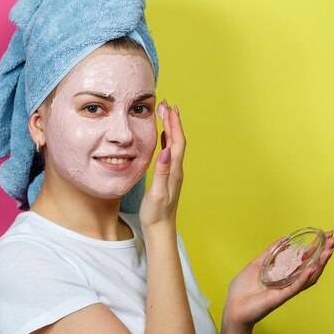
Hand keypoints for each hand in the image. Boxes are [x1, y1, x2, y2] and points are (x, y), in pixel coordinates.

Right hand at [139, 100, 185, 234]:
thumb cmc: (157, 213)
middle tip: (166, 104)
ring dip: (170, 128)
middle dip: (172, 121)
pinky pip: (169, 153)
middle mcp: (176, 169)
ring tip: (165, 115)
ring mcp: (173, 173)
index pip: (176, 142)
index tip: (169, 108)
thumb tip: (166, 151)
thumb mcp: (158, 192)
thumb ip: (162, 172)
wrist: (161, 230)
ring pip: (173, 145)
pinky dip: (166, 141)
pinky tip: (163, 138)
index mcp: (174, 170)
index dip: (174, 124)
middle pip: (177, 140)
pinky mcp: (168, 177)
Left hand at [222, 231, 333, 332]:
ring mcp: (286, 289)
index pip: (304, 258)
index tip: (326, 235)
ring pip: (307, 277)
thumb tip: (283, 239)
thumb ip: (270, 253)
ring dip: (319, 265)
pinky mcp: (279, 297)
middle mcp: (288, 281)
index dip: (315, 247)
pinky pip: (294, 288)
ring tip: (328, 252)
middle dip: (323, 253)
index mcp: (284, 273)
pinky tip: (311, 269)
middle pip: (311, 266)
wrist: (233, 306)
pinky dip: (303, 278)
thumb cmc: (243, 289)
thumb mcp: (257, 264)